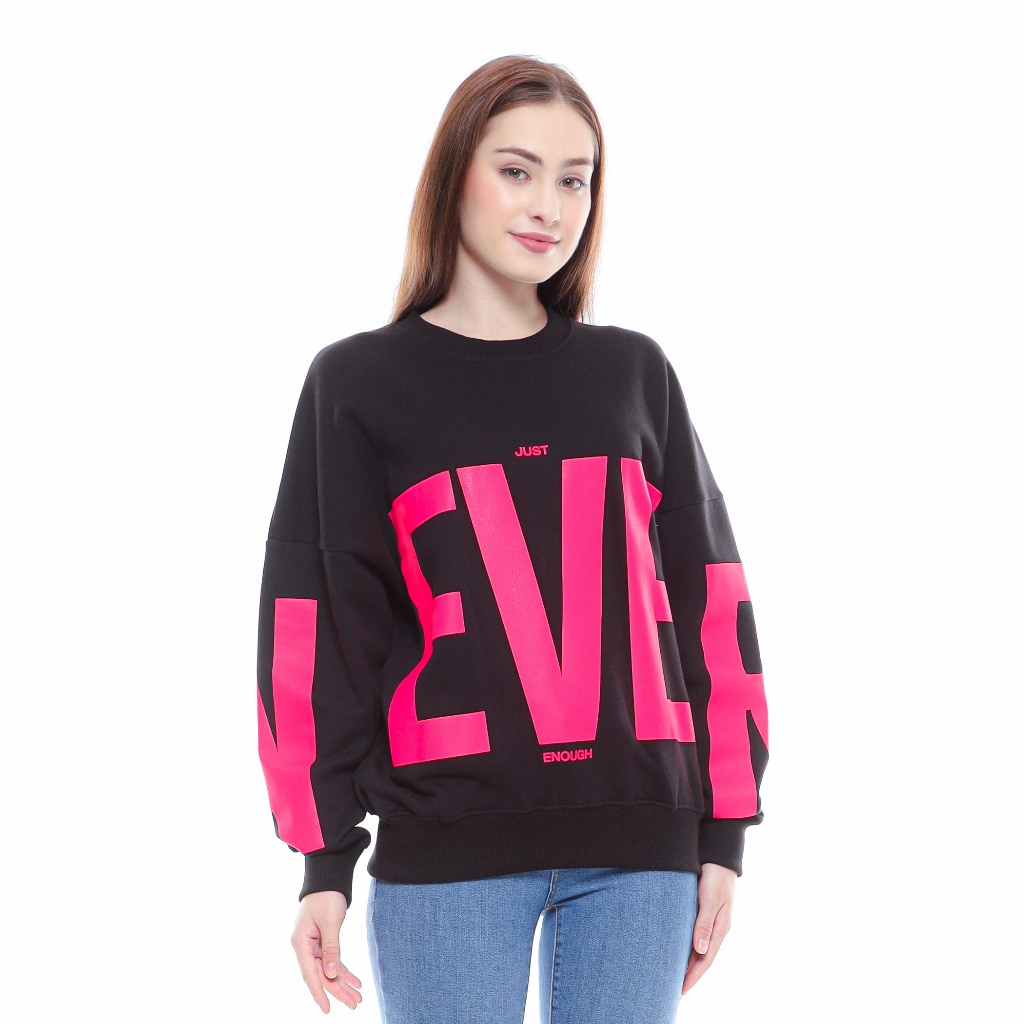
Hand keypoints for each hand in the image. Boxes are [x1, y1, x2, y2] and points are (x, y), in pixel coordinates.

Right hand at [291, 890, 363, 1012]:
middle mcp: (305, 947)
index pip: (310, 974)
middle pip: (321, 974)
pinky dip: (344, 970)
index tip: (327, 1009)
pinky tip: (355, 981)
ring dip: (343, 983)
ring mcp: (313, 945)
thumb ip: (331, 948)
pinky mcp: (322, 941)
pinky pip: (333, 960)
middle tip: (355, 1004)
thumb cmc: (326, 896)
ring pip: (328, 970)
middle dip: (338, 991)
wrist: (328, 878)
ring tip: (358, 997)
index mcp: (301, 943)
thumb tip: (332, 974)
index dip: (319, 993)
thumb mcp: (331, 922)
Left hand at [681, 862, 736, 996]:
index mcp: (720, 928)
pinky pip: (694, 936)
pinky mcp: (702, 913)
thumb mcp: (710, 900)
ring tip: (673, 976)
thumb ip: (704, 923)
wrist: (718, 857)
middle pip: (702, 958)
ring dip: (687, 963)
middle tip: (674, 991)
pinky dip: (686, 947)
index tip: (681, 991)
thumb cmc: (715, 877)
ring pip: (697, 948)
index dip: (693, 976)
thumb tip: (700, 950)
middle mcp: (716, 928)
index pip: (706, 959)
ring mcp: (710, 921)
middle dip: (689, 975)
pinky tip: (676, 950)